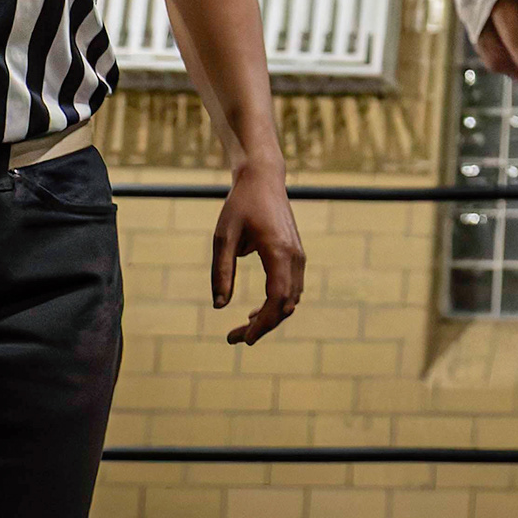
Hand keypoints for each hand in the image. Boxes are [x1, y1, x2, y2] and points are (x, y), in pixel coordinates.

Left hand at [210, 159, 304, 345]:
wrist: (263, 178)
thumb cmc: (240, 204)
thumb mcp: (223, 237)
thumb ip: (221, 271)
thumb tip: (220, 306)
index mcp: (278, 252)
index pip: (276, 300)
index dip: (262, 324)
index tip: (241, 339)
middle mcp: (294, 256)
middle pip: (286, 305)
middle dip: (263, 326)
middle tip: (235, 339)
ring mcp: (298, 255)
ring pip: (291, 299)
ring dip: (270, 317)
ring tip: (243, 328)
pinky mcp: (295, 254)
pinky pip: (292, 288)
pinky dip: (277, 304)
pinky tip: (256, 312)